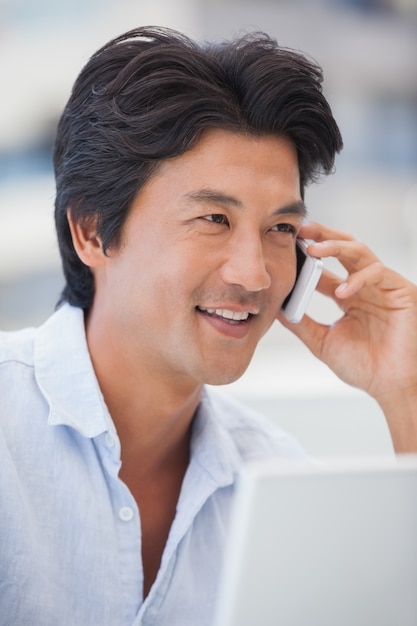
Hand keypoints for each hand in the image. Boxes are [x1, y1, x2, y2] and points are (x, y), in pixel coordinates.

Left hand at [277, 222, 416, 450]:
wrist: (390, 385)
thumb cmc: (363, 366)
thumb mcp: (323, 341)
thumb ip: (301, 323)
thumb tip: (275, 307)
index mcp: (348, 296)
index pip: (325, 268)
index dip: (306, 258)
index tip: (286, 250)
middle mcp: (364, 287)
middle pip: (343, 249)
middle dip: (322, 237)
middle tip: (301, 232)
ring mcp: (382, 287)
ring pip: (360, 252)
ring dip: (337, 247)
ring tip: (314, 250)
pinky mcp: (400, 291)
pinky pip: (378, 273)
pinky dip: (358, 279)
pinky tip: (342, 292)